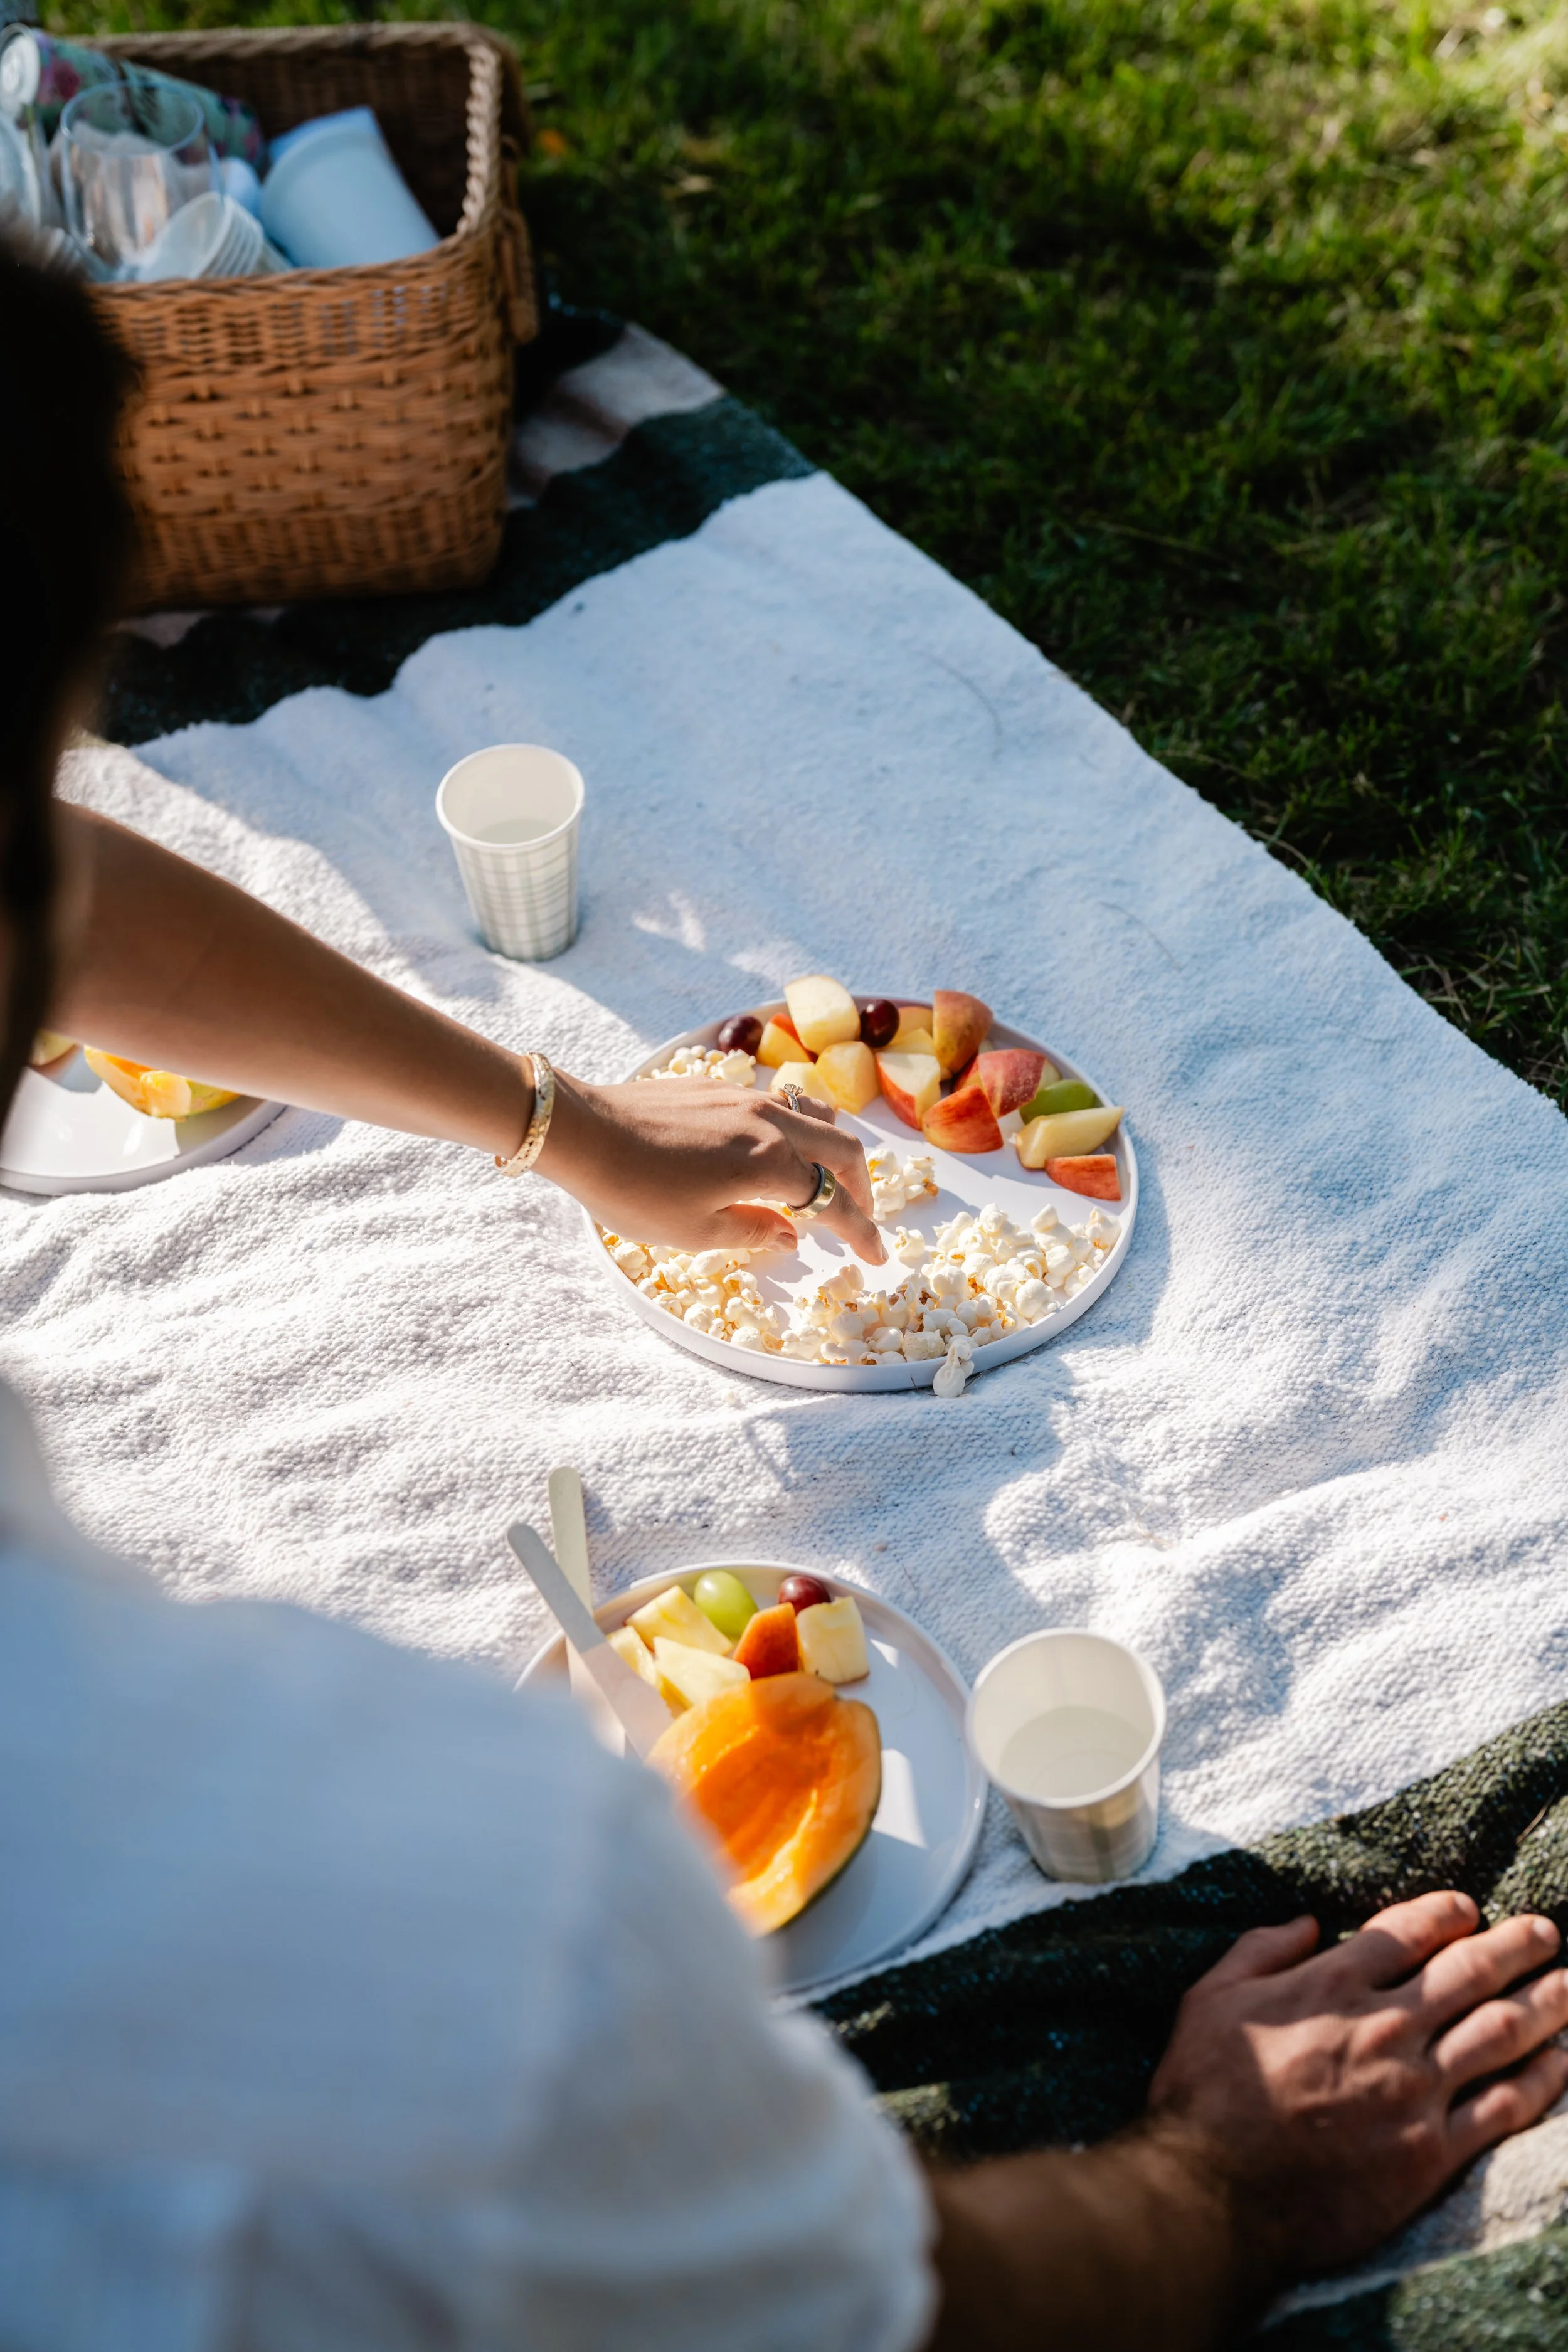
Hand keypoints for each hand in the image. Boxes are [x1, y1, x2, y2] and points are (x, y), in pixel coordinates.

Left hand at [536, 1071, 886, 1262]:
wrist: (581, 1130)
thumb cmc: (633, 1192)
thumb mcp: (695, 1233)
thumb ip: (754, 1232)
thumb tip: (791, 1236)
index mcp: (770, 1164)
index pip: (833, 1202)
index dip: (861, 1231)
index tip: (877, 1255)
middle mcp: (769, 1123)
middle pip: (841, 1148)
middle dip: (859, 1186)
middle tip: (858, 1217)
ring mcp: (745, 1099)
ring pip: (815, 1115)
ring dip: (834, 1149)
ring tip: (826, 1178)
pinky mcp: (719, 1087)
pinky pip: (781, 1104)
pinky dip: (799, 1128)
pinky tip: (778, 1150)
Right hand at [1147, 1891, 1567, 2287]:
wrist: (1217, 2193)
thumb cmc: (1204, 2092)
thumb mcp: (1209, 1998)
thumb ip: (1258, 1950)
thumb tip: (1303, 1922)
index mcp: (1331, 1986)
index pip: (1407, 1931)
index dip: (1446, 1913)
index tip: (1470, 1908)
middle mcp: (1384, 2029)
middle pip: (1469, 1973)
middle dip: (1515, 1947)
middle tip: (1546, 1932)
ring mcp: (1414, 2091)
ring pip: (1501, 2033)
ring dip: (1546, 2003)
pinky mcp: (1431, 2152)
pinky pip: (1504, 2107)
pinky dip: (1542, 2079)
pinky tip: (1562, 2061)